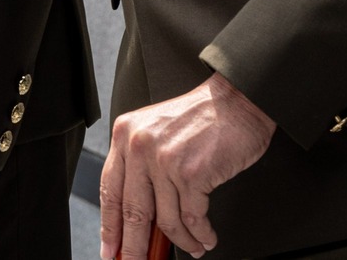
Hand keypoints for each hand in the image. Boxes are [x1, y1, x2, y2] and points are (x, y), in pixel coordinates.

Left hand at [99, 73, 274, 258]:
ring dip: (182, 242)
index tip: (110, 248)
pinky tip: (206, 237)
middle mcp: (140, 146)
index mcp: (126, 135)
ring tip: (193, 247)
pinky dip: (201, 234)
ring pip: (166, 221)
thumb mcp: (158, 131)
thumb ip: (142, 165)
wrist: (237, 101)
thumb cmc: (202, 118)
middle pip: (132, 212)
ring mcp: (165, 160)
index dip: (109, 226)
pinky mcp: (192, 173)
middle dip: (134, 247)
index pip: (109, 190)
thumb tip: (140, 214)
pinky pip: (193, 219)